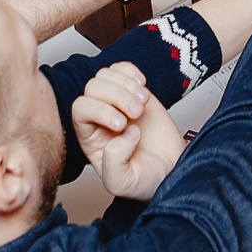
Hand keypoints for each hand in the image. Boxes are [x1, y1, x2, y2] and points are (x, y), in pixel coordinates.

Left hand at [72, 64, 185, 200]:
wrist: (172, 170)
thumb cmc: (146, 180)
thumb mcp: (124, 183)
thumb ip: (114, 164)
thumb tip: (124, 133)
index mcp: (90, 138)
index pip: (80, 109)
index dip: (100, 111)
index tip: (122, 124)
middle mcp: (99, 118)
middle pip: (92, 87)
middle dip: (116, 96)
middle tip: (137, 112)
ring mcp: (116, 102)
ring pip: (105, 75)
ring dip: (126, 84)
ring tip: (143, 102)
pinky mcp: (133, 92)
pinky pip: (122, 68)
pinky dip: (132, 72)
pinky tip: (142, 87)